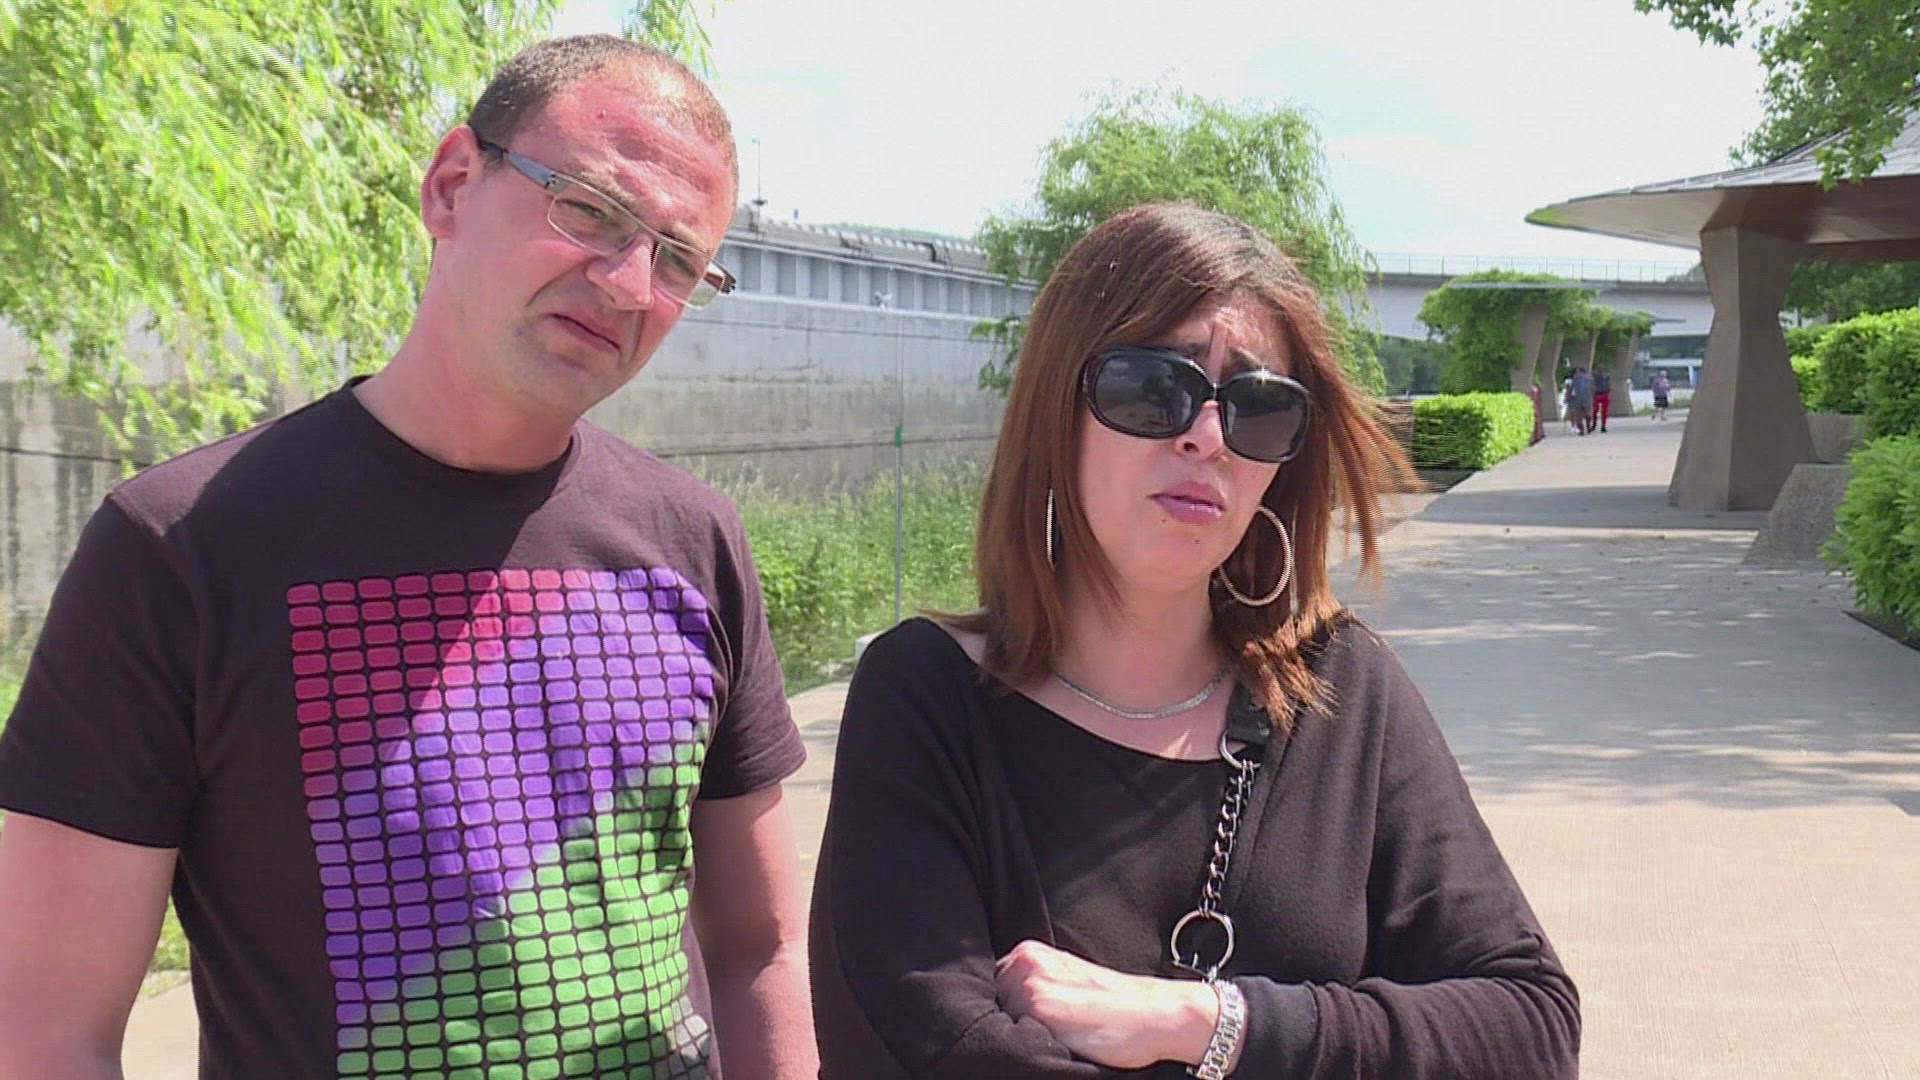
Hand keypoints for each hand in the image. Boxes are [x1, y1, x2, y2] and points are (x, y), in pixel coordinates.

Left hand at [994, 939, 1216, 1069]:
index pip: (992, 988)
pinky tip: (1058, 1043)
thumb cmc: (1114, 1004)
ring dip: (1017, 1034)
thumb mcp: (1066, 980)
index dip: (1004, 1008)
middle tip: (1051, 1028)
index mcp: (1029, 953)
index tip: (1027, 1020)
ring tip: (1058, 1035)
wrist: (1153, 1013)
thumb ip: (1034, 985)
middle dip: (1008, 1019)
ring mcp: (1028, 986)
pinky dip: (1028, 1047)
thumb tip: (1002, 1008)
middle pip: (991, 1004)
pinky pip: (1014, 1039)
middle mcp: (1023, 964)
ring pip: (999, 1023)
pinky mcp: (1039, 1010)